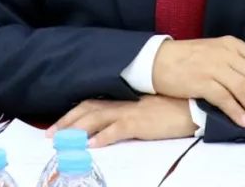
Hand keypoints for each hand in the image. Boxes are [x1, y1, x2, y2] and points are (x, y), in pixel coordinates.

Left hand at [46, 96, 195, 146]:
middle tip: (50, 136)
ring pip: (96, 117)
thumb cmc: (173, 106)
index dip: (72, 113)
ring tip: (63, 141)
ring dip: (77, 129)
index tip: (57, 125)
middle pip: (87, 109)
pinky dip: (103, 137)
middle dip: (67, 122)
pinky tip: (92, 145)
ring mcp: (131, 111)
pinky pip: (117, 129)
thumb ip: (130, 111)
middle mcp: (123, 102)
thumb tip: (112, 123)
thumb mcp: (147, 106)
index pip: (91, 102)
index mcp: (123, 98)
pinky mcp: (141, 122)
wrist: (193, 104)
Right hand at [152, 36, 244, 131]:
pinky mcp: (201, 82)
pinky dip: (237, 111)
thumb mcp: (215, 52)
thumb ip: (235, 62)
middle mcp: (225, 54)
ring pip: (244, 89)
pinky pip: (225, 98)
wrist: (158, 60)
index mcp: (231, 45)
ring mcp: (213, 67)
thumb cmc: (187, 58)